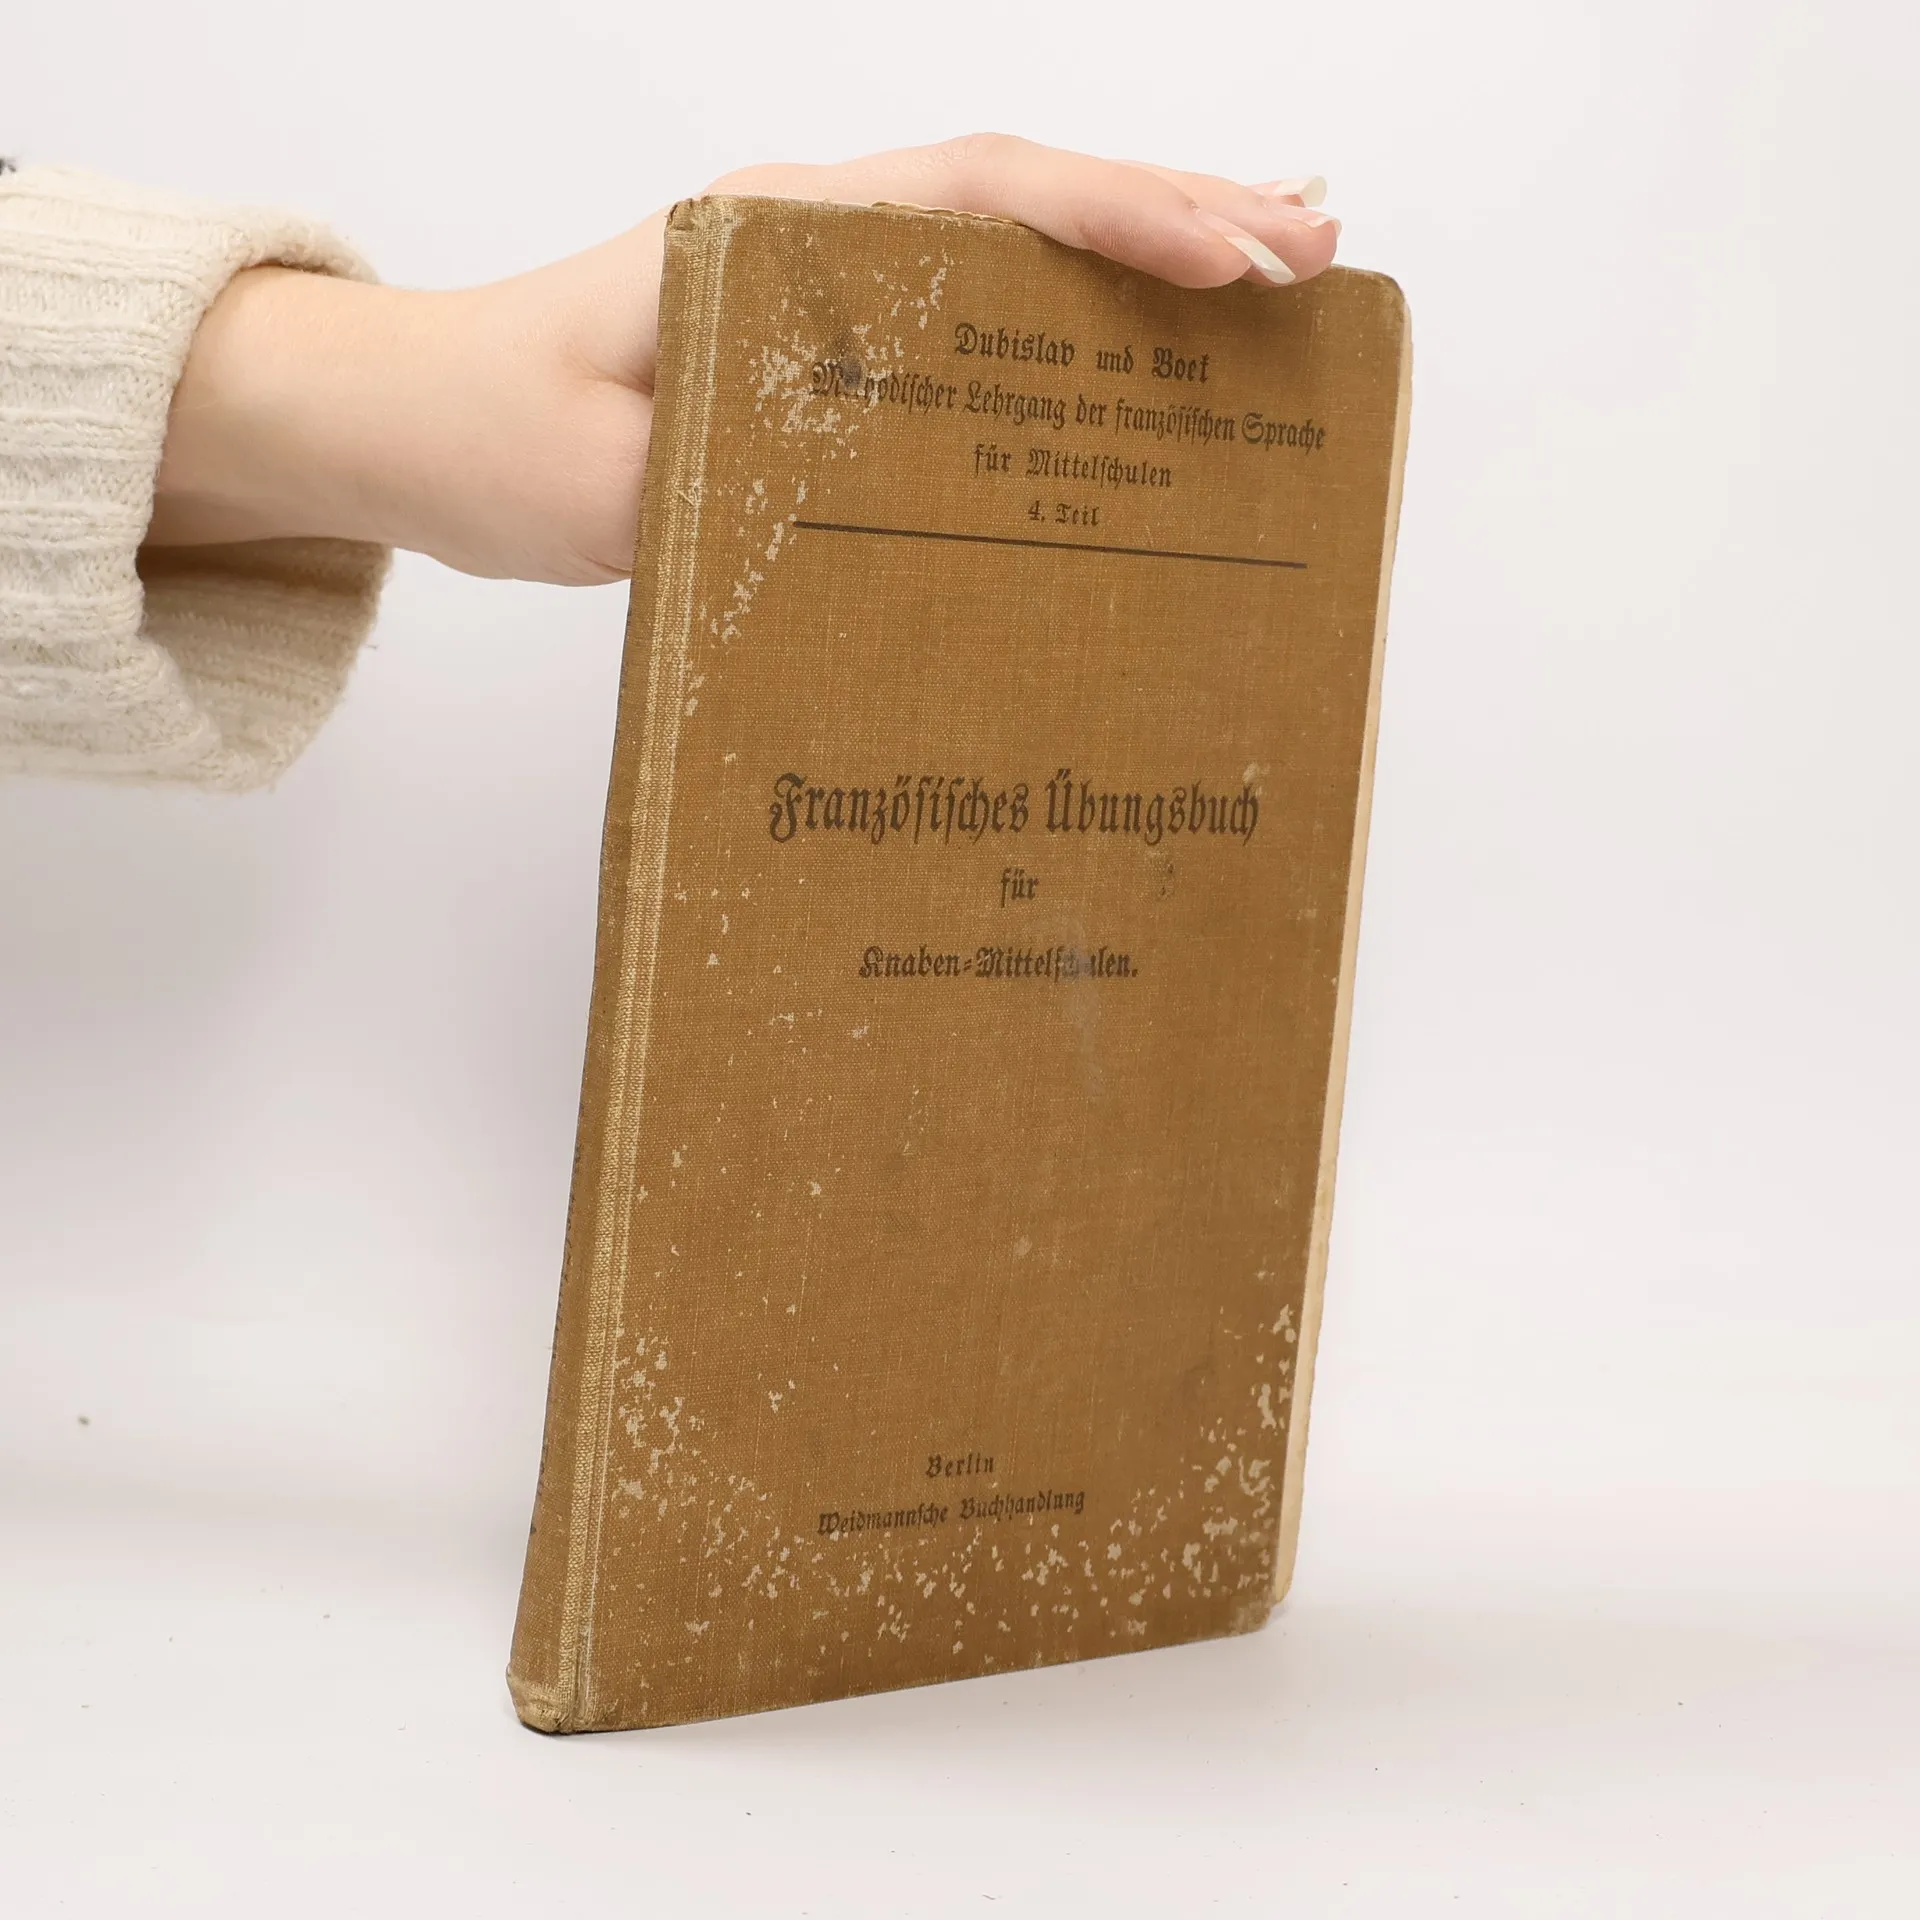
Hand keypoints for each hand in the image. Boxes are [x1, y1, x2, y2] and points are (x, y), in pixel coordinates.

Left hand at [150, 136, 1339, 584]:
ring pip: (1015, 242)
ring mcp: (826, 281)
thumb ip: (728, 467)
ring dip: (1144, 250)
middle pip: (1030, 197)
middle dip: (1179, 214)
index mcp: (777, 234)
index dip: (1121, 221)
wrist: (421, 426)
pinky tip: (1129, 347)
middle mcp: (817, 235)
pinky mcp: (825, 343)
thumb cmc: (495, 434)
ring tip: (1272, 271)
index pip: (983, 197)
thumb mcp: (607, 474)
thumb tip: (875, 479)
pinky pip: (972, 309)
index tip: (1233, 263)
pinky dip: (1067, 311)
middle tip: (1315, 250)